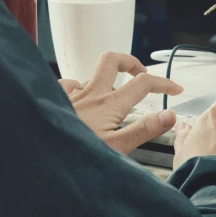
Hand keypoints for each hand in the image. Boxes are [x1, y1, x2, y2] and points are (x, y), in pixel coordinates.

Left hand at [60, 51, 182, 154]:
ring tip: (114, 96)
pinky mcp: (55, 101)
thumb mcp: (117, 148)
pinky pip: (68, 85)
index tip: (176, 89)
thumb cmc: (76, 156)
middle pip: (113, 60)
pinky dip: (78, 88)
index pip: (143, 83)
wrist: (39, 155)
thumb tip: (169, 115)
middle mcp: (89, 93)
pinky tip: (81, 100)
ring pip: (90, 74)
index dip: (163, 83)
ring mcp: (70, 95)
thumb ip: (144, 130)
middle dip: (130, 62)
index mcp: (108, 104)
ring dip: (106, 80)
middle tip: (141, 75)